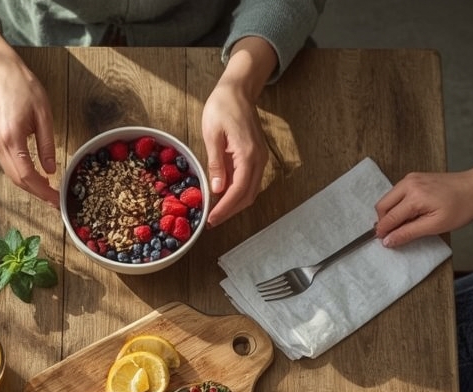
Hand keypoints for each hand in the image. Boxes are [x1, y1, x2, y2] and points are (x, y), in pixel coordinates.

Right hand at [0, 20, 58, 206]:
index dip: (43, 191)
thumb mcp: (44, 115)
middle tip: (55, 200)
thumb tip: (51, 170)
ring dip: (30, 186)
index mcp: (11, 138)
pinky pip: (9, 166)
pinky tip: (36, 177)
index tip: (56, 200)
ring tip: (48, 191)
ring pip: (13, 176)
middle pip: (18, 180)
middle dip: (38, 193)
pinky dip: (23, 176)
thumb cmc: (23, 87)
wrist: (0, 72)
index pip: (27, 175)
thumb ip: (47, 145)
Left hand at [202, 81, 268, 227]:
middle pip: (247, 196)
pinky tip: (223, 196)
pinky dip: (237, 193)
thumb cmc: (222, 106)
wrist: (239, 89)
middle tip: (211, 221)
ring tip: (216, 212)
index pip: (238, 191)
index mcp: (248, 154)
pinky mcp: (257, 157)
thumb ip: (216, 163)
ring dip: (234, 205)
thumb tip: (217, 189)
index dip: (225, 208)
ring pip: (250, 191)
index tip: (211, 220)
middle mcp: (259, 160)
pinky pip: (249, 182)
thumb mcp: (212, 134)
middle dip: (230, 211)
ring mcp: (260, 159)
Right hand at [374, 171, 472, 246]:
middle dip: (383, 221)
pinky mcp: (413, 177)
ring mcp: (410, 178)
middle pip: (382, 205)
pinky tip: (410, 212)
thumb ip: (408, 233)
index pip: (389, 218)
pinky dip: (397, 205)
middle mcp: (409, 184)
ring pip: (387, 199)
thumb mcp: (435, 226)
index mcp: (414, 197)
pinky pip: (396, 193)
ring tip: (405, 223)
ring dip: (390, 213)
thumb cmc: (461, 208)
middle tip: (393, 233)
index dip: (383, 232)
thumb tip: (387, 241)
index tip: (383, 242)